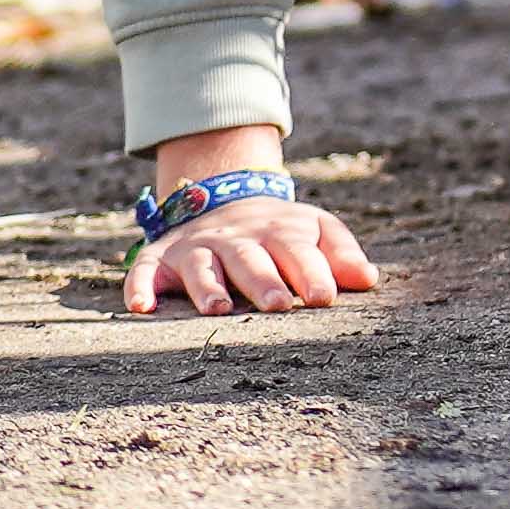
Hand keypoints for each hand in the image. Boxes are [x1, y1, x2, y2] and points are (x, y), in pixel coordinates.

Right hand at [117, 122, 386, 318]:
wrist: (225, 199)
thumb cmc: (281, 232)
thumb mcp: (315, 231)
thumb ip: (341, 254)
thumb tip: (368, 279)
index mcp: (279, 232)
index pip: (297, 250)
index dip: (311, 272)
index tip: (325, 296)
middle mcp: (236, 239)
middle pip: (250, 260)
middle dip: (264, 282)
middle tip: (279, 307)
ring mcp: (197, 247)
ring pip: (202, 266)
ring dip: (209, 287)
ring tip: (221, 309)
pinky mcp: (162, 258)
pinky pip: (145, 270)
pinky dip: (140, 286)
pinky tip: (142, 307)